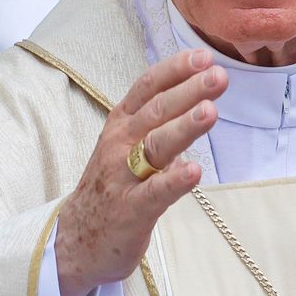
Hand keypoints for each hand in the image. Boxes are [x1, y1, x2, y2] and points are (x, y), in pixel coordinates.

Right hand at [54, 49, 226, 295]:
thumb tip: (199, 88)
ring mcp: (123, 177)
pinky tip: (194, 170)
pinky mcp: (131, 210)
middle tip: (218, 76)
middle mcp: (120, 144)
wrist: (77, 239)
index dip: (174, 70)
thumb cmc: (112, 184)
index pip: (147, 88)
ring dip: (184, 127)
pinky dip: (174, 181)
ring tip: (210, 111)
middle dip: (188, 91)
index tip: (204, 56)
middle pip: (156, 112)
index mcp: (121, 123)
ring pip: (155, 146)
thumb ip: (157, 119)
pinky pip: (154, 193)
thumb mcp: (126, 142)